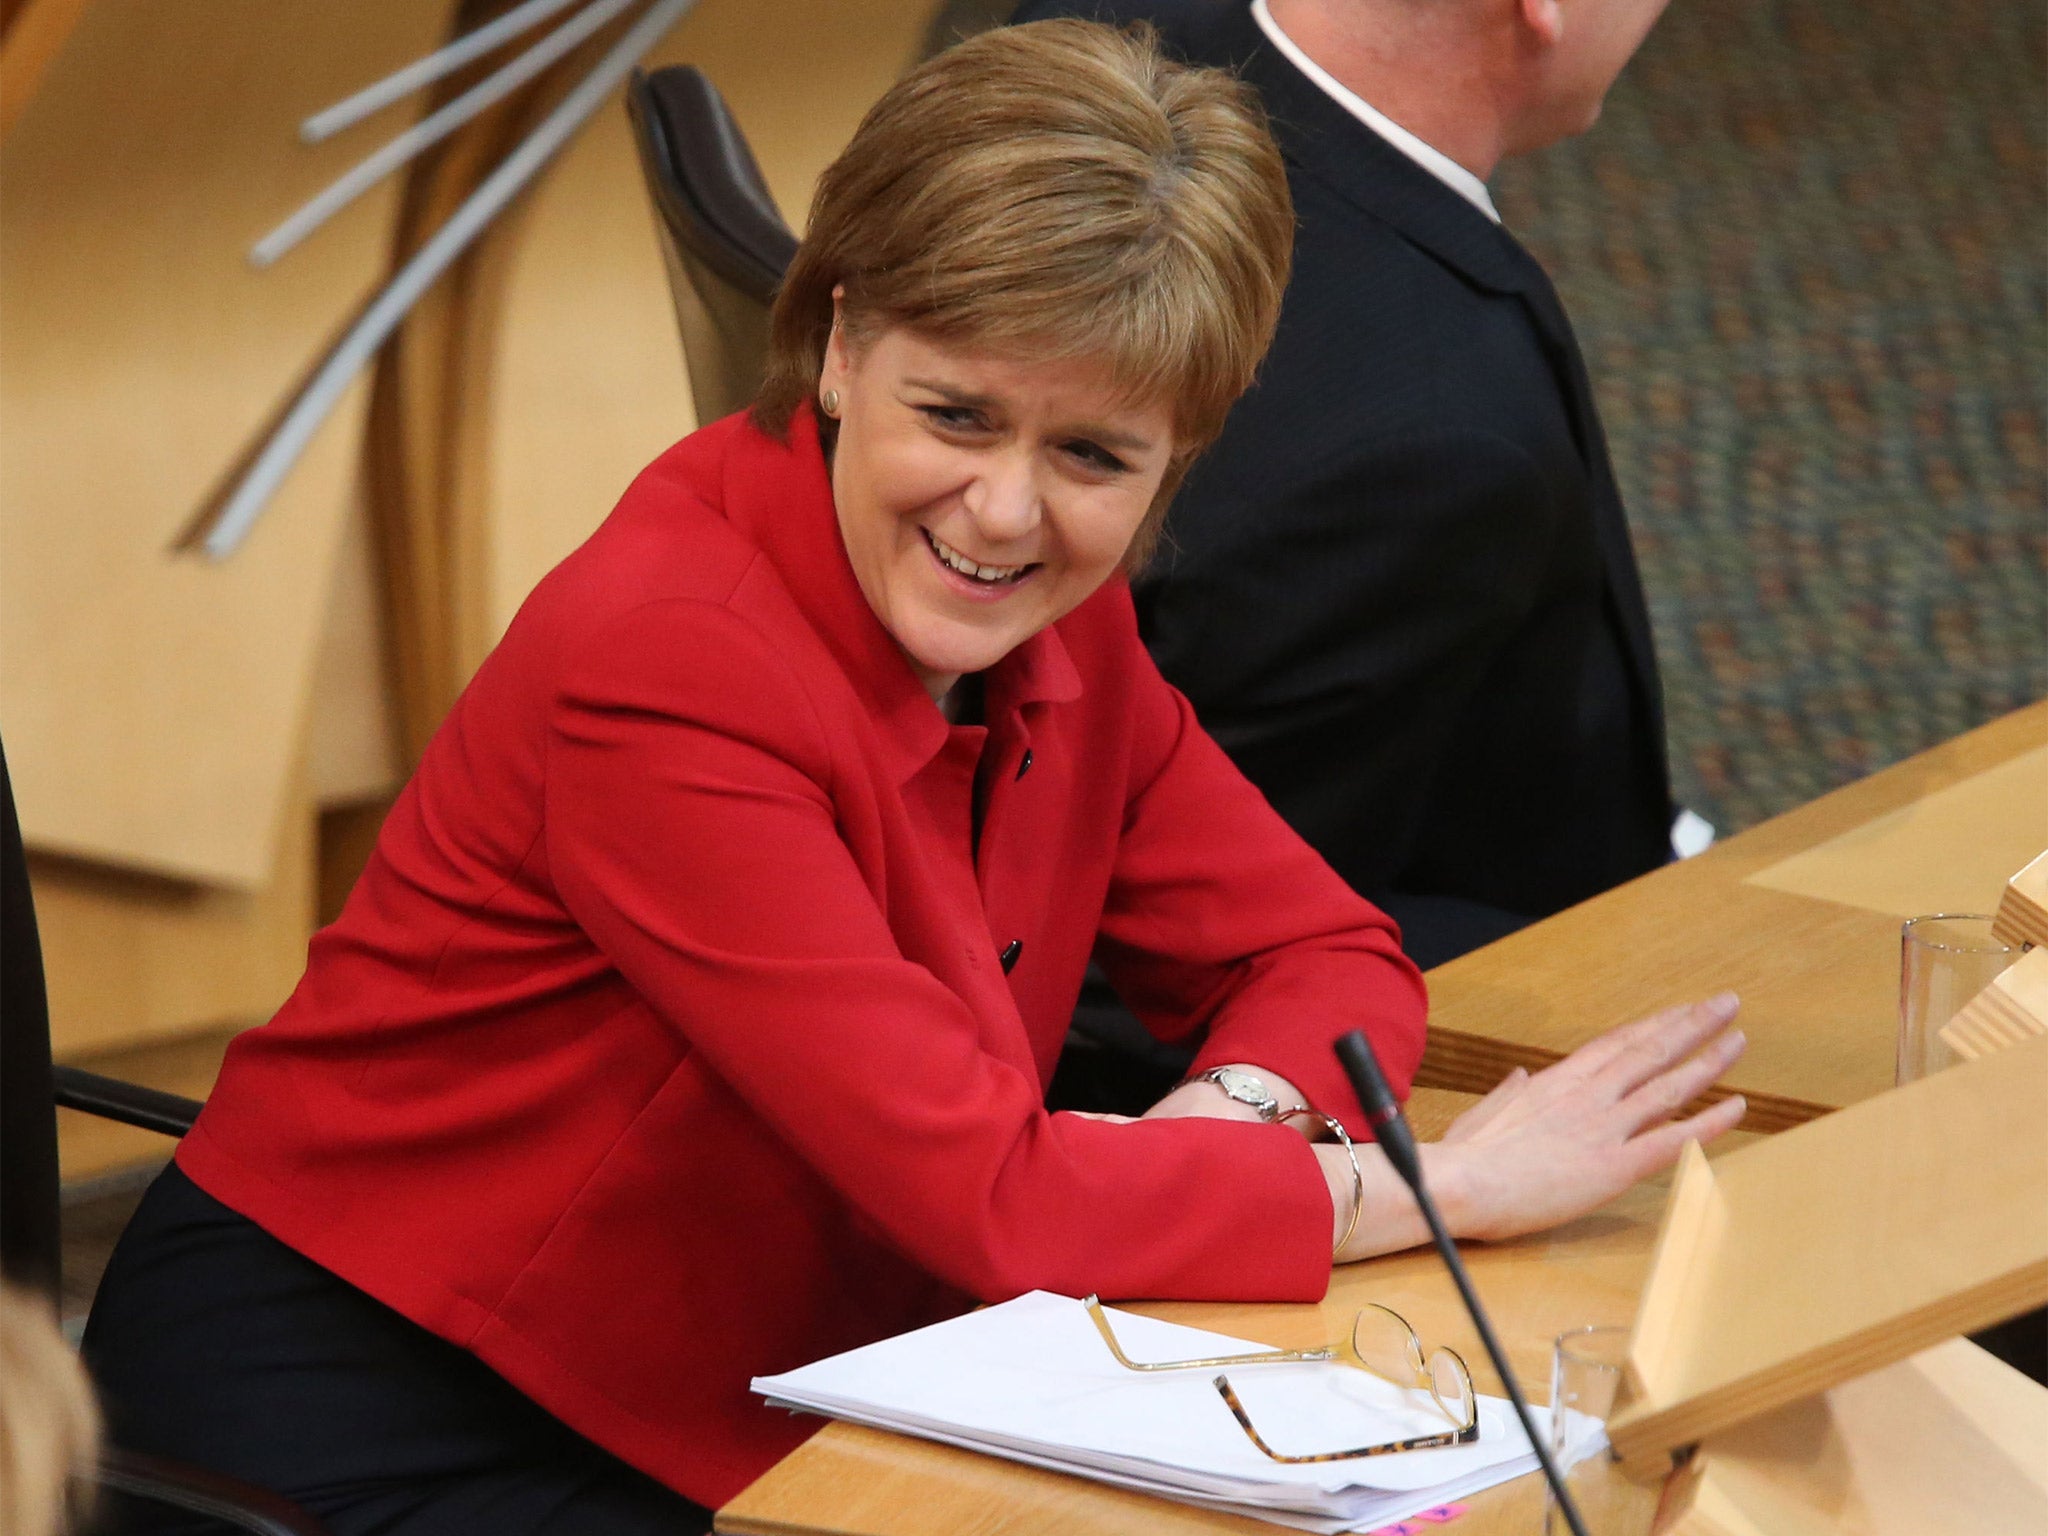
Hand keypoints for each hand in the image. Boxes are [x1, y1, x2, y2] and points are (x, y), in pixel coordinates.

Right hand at [1423, 992, 1747, 1242]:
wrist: (1457, 1186)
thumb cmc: (1463, 1159)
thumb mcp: (1483, 1116)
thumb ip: (1509, 1095)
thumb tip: (1520, 1077)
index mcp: (1554, 1083)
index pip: (1614, 1044)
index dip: (1651, 1025)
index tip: (1678, 1011)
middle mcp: (1586, 1096)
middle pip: (1649, 1052)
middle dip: (1691, 1025)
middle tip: (1725, 1004)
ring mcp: (1602, 1128)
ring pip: (1667, 1086)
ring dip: (1707, 1061)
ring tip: (1737, 1039)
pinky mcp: (1613, 1166)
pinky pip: (1671, 1139)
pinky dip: (1708, 1123)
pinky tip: (1737, 1108)